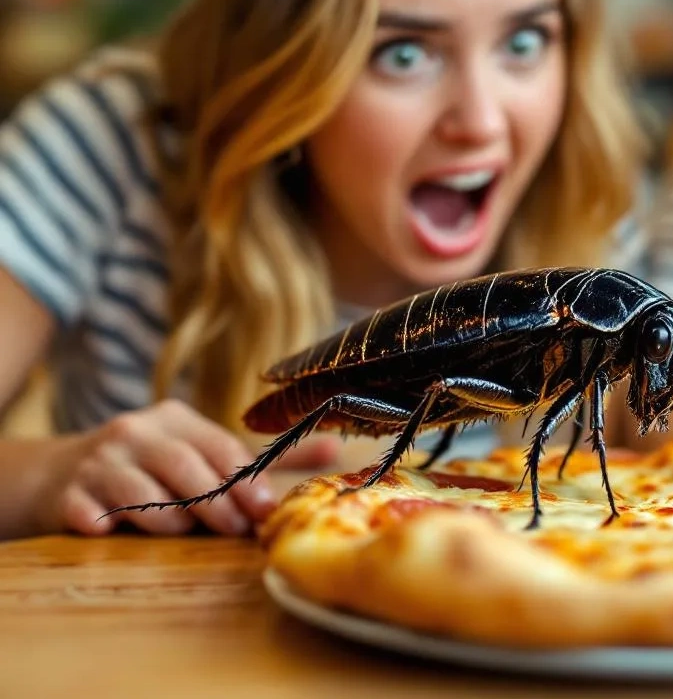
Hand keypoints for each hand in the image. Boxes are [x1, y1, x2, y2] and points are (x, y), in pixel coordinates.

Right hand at [47, 399, 339, 536]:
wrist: (59, 474)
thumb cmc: (151, 468)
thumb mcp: (203, 453)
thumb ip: (266, 459)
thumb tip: (335, 450)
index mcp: (176, 419)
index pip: (222, 449)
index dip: (247, 483)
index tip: (266, 512)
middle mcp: (136, 432)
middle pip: (186, 471)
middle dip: (216, 505)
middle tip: (235, 531)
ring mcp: (98, 461)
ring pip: (143, 496)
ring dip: (169, 521)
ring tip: (182, 532)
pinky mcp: (67, 493)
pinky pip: (92, 514)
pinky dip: (106, 526)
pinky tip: (112, 532)